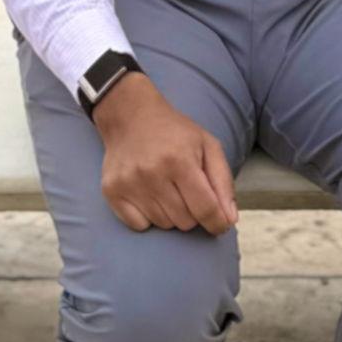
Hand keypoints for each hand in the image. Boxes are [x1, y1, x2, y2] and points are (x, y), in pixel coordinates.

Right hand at [91, 72, 239, 235]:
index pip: (205, 209)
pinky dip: (148, 217)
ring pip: (163, 224)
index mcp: (180, 160)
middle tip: (187, 190)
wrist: (131, 116)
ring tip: (167, 188)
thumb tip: (229, 220)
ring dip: (171, 213)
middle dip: (193, 212)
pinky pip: (139, 226)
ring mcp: (130, 184)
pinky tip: (149, 194)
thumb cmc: (175, 132)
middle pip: (185, 221)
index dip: (217, 223)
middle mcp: (153, 173)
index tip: (220, 226)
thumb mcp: (208, 145)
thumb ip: (222, 182)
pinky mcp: (112, 192)